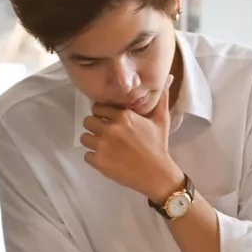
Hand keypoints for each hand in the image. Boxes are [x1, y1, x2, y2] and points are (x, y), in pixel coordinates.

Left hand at [78, 75, 182, 199]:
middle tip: (104, 134)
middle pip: (87, 121)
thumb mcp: (161, 120)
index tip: (107, 120)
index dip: (101, 113)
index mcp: (123, 116)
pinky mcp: (99, 161)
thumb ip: (161, 98)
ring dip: (92, 142)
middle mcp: (110, 129)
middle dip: (94, 126)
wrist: (157, 174)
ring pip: (84, 138)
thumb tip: (168, 77)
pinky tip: (106, 159)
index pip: (98, 107)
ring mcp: (103, 145)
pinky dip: (94, 158)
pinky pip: (86, 156)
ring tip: (104, 147)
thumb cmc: (159, 146)